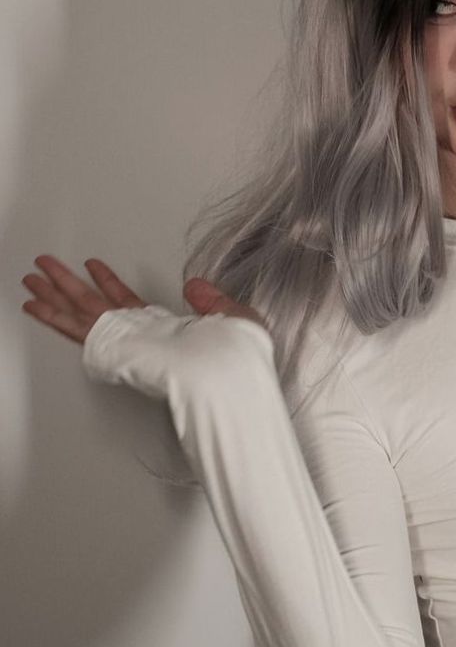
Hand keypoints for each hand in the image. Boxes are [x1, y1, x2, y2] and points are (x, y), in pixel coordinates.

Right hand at [21, 255, 266, 345]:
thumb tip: (193, 285)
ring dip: (53, 293)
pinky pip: (78, 326)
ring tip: (30, 278)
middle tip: (45, 269)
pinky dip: (54, 314)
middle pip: (96, 305)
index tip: (95, 268)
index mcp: (165, 331)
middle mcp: (140, 336)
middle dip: (69, 286)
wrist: (225, 378)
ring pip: (80, 310)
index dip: (111, 284)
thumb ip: (211, 301)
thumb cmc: (235, 358)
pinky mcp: (114, 346)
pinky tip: (35, 302)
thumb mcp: (231, 318)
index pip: (131, 304)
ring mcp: (125, 340)